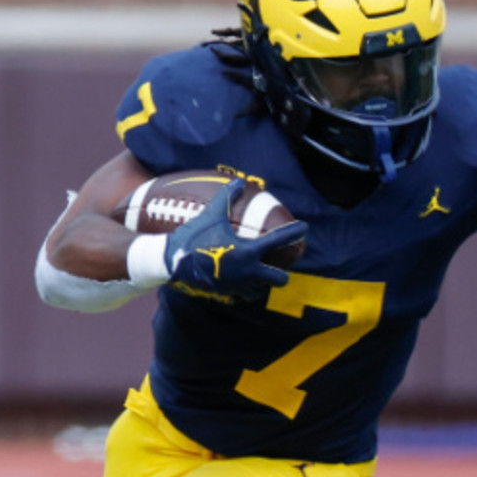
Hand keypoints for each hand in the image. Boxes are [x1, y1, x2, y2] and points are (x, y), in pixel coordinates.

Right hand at [165, 179, 306, 301]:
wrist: (172, 262)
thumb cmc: (193, 236)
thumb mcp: (212, 214)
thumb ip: (227, 197)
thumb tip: (239, 181)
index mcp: (248, 251)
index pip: (279, 240)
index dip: (294, 232)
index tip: (304, 228)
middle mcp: (248, 271)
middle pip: (279, 279)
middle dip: (281, 273)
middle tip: (276, 264)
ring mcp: (238, 285)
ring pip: (261, 291)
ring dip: (262, 283)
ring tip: (257, 273)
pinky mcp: (226, 294)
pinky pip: (243, 296)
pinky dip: (245, 290)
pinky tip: (240, 281)